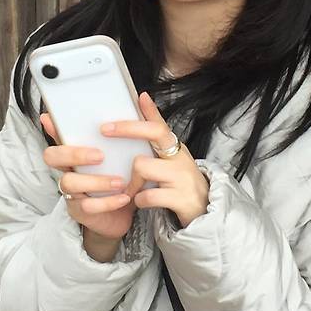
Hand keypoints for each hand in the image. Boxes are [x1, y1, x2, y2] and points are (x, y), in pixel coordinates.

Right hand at [39, 113, 142, 241]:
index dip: (52, 127)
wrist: (126, 212)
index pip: (58, 135)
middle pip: (53, 157)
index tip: (50, 116)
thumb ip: (133, 127)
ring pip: (69, 183)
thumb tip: (142, 97)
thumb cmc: (123, 175)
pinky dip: (107, 202)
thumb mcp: (131, 150)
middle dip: (73, 153)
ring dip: (96, 181)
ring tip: (120, 182)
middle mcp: (69, 168)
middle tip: (100, 155)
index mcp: (78, 151)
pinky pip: (87, 206)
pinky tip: (123, 198)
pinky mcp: (81, 210)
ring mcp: (72, 191)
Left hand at [100, 92, 209, 228]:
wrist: (205, 213)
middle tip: (105, 130)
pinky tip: (142, 202)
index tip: (137, 96)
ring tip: (131, 189)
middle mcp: (180, 157)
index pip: (162, 123)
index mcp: (176, 146)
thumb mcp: (171, 158)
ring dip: (132, 180)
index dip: (149, 110)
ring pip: (143, 166)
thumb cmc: (180, 182)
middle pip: (153, 134)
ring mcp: (182, 177)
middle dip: (126, 129)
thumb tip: (143, 99)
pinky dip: (139, 200)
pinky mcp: (181, 198)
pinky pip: (147, 196)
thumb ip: (156, 136)